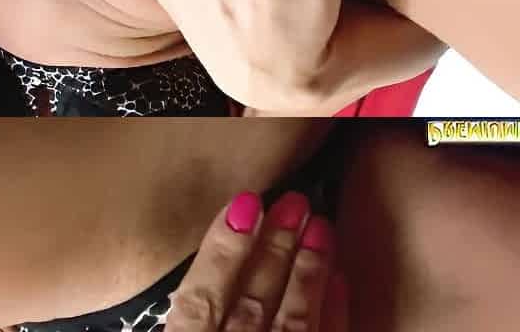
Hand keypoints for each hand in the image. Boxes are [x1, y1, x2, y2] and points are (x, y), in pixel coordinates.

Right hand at [165, 191, 347, 331]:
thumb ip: (185, 312)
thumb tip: (198, 263)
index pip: (197, 302)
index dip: (220, 251)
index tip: (244, 203)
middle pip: (251, 304)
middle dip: (273, 250)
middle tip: (293, 204)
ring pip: (292, 322)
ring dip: (307, 272)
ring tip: (321, 226)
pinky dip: (333, 314)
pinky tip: (338, 279)